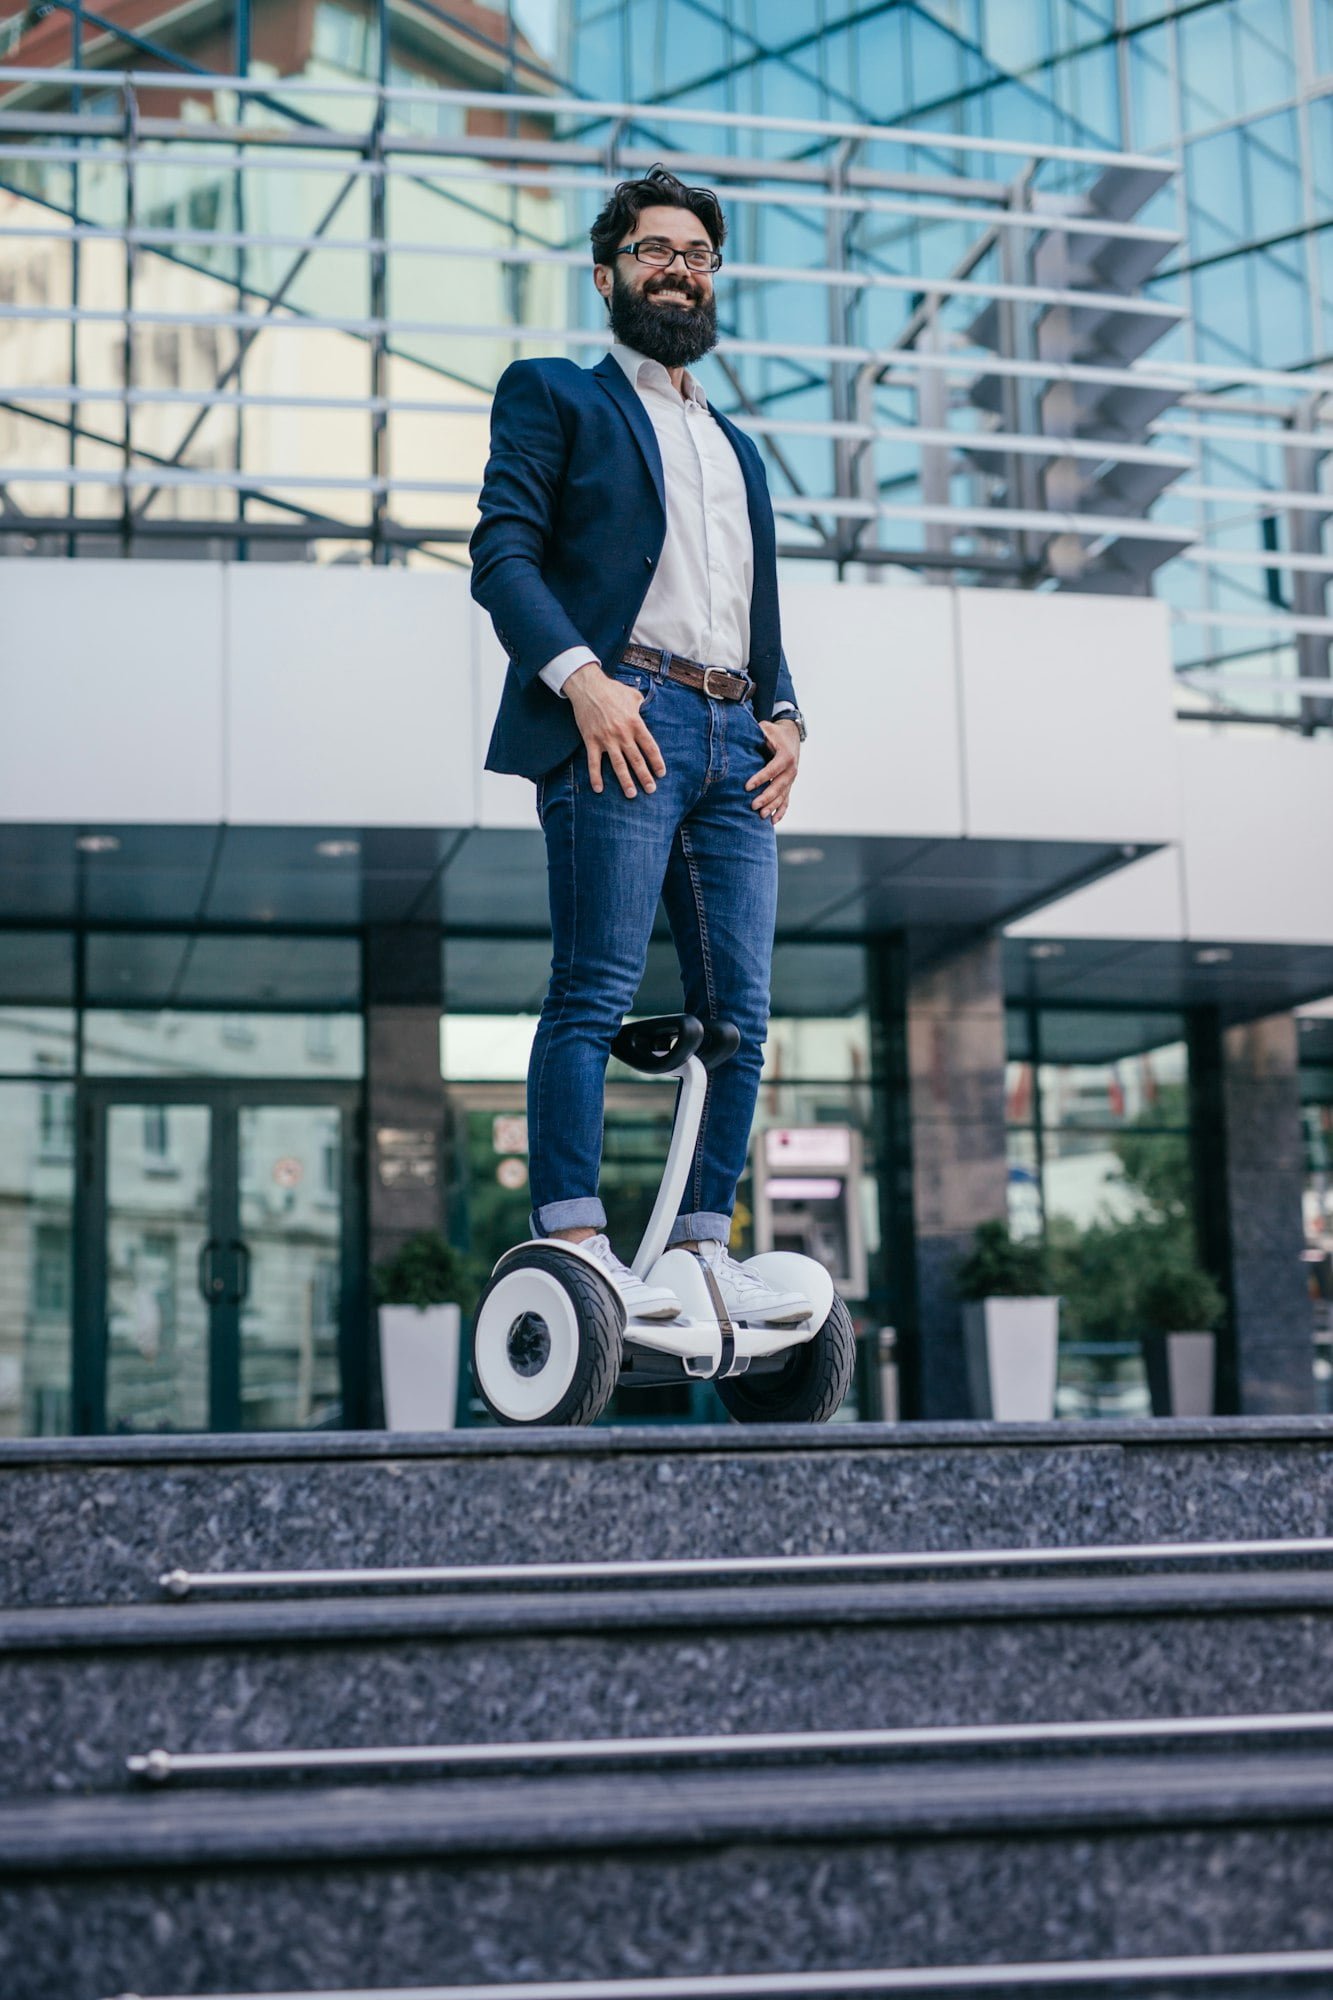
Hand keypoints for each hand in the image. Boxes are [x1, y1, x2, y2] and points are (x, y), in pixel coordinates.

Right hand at [564, 661, 665, 797]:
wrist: (588, 687)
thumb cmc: (612, 689)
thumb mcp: (632, 695)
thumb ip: (641, 705)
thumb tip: (645, 708)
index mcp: (635, 723)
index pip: (650, 747)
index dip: (656, 762)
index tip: (661, 774)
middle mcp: (623, 734)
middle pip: (636, 760)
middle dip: (645, 777)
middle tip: (651, 790)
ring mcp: (606, 739)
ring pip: (618, 765)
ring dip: (625, 781)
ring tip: (631, 794)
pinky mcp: (591, 740)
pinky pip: (594, 762)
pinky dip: (596, 776)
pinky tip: (599, 789)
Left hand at [744, 716, 800, 823]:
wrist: (791, 735)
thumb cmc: (774, 732)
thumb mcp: (766, 729)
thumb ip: (756, 733)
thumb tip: (739, 736)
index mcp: (785, 755)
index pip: (772, 769)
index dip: (760, 778)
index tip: (747, 787)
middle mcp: (791, 769)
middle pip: (779, 786)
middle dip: (766, 797)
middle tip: (752, 805)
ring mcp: (791, 779)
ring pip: (783, 796)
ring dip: (772, 807)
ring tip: (760, 816)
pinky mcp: (789, 785)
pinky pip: (787, 800)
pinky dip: (781, 811)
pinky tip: (773, 822)